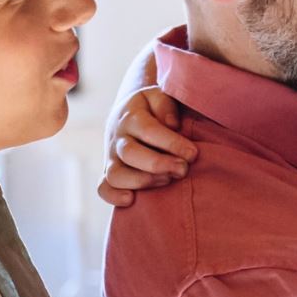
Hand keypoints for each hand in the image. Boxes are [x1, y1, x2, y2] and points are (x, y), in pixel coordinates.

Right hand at [97, 85, 196, 206]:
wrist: (127, 115)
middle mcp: (118, 138)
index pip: (148, 131)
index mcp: (131, 116)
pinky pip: (103, 188)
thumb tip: (172, 124)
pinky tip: (132, 199)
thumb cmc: (152, 109)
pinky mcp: (109, 173)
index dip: (172, 144)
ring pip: (115, 174)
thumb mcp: (158, 96)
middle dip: (159, 164)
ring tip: (167, 180)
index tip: (192, 154)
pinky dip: (114, 196)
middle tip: (183, 169)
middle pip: (130, 154)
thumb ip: (166, 104)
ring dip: (142, 181)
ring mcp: (111, 157)